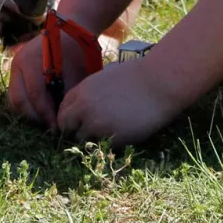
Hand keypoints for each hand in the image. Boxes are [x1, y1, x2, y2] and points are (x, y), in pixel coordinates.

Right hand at [6, 29, 97, 129]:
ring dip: (29, 113)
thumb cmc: (75, 51)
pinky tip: (42, 111)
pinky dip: (28, 104)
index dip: (46, 114)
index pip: (35, 95)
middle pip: (19, 100)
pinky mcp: (16, 71)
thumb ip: (66, 95)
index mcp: (32, 60)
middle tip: (50, 127)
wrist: (70, 31)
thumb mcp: (75, 73)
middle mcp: (18, 63)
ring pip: (15, 99)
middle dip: (34, 117)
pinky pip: (17, 93)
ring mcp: (15, 66)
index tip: (57, 128)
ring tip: (46, 121)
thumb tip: (63, 121)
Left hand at [57, 57, 183, 146]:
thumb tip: (86, 104)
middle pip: (67, 127)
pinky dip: (108, 145)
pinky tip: (120, 136)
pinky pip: (102, 147)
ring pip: (82, 140)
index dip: (69, 118)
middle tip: (88, 132)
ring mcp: (97, 125)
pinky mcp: (112, 138)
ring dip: (92, 139)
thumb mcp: (106, 77)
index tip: (76, 123)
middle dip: (75, 130)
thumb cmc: (138, 75)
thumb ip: (92, 92)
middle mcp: (84, 108)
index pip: (63, 110)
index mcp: (83, 91)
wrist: (159, 83)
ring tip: (107, 134)